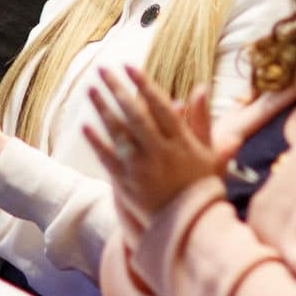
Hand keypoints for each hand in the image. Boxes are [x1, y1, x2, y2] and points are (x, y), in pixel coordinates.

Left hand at [84, 65, 217, 223]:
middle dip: (118, 89)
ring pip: (118, 133)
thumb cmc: (201, 187)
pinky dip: (96, 142)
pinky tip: (85, 125)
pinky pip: (108, 159)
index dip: (144, 84)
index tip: (130, 66)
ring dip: (103, 109)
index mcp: (181, 142)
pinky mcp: (127, 185)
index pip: (160, 106)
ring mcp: (141, 169)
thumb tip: (200, 87)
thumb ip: (202, 120)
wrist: (189, 229)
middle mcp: (160, 152)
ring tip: (91, 89)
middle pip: (135, 114)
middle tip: (103, 69)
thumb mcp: (210, 153)